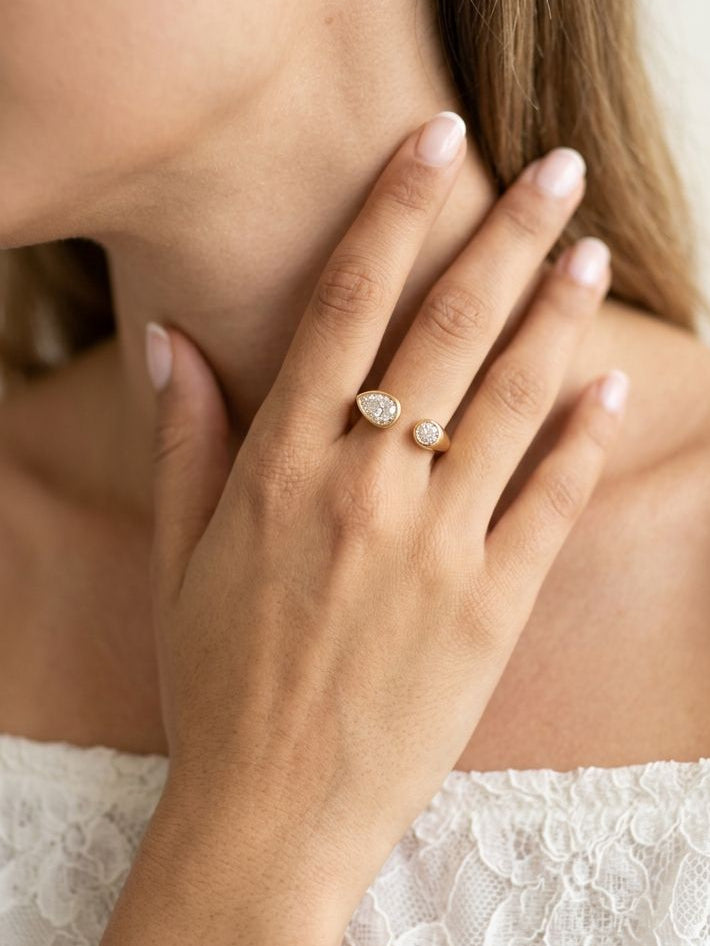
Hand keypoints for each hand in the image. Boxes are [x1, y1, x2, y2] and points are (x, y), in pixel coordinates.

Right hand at [109, 113, 625, 944]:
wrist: (270, 813)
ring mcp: (436, 548)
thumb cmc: (216, 683)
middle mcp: (363, 490)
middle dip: (506, 237)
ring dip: (555, 316)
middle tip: (554, 172)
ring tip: (589, 250)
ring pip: (511, 401)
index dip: (395, 211)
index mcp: (281, 468)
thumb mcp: (179, 558)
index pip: (347, 304)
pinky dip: (584, 439)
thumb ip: (184, 440)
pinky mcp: (490, 609)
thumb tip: (168, 341)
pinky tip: (609, 386)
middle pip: (447, 331)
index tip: (435, 145)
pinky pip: (548, 502)